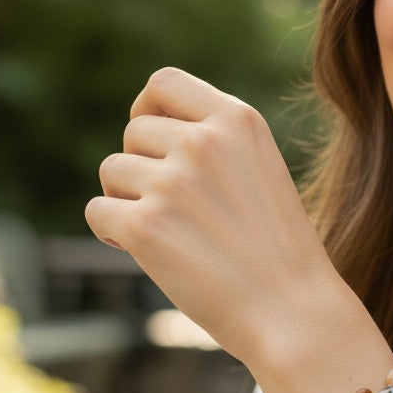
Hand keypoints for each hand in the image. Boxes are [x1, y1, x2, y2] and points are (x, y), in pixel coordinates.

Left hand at [85, 67, 334, 364]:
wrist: (294, 311)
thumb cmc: (277, 248)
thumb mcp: (259, 169)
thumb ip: (213, 141)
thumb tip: (142, 127)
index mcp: (239, 120)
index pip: (165, 82)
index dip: (148, 108)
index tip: (152, 137)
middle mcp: (204, 142)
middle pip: (134, 132)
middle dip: (142, 166)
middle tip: (175, 209)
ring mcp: (174, 182)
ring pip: (113, 172)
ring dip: (128, 200)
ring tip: (171, 233)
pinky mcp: (146, 226)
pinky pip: (98, 212)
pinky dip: (112, 233)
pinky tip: (149, 253)